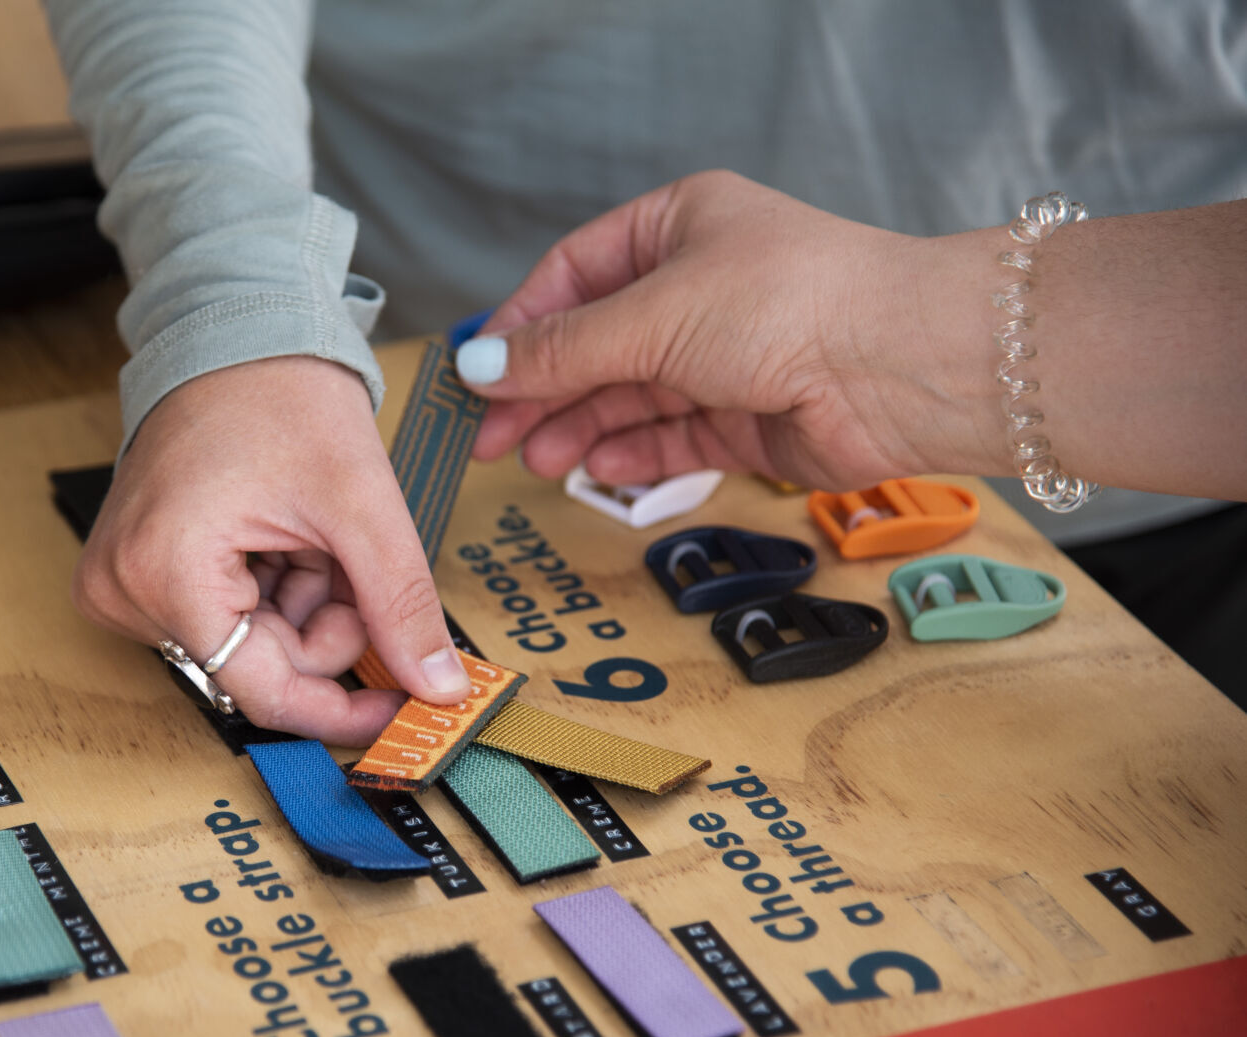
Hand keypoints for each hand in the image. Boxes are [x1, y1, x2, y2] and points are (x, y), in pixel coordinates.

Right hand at [72, 356, 470, 744]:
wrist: (234, 329)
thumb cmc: (279, 392)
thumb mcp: (359, 504)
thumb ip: (400, 603)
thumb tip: (439, 688)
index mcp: (163, 575)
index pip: (262, 691)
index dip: (341, 708)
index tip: (399, 708)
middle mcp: (124, 591)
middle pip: (259, 666)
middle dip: (324, 623)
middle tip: (345, 556)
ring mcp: (121, 583)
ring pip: (250, 645)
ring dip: (302, 603)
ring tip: (309, 532)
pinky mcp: (134, 574)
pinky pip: (226, 617)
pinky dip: (274, 589)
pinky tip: (281, 535)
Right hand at [460, 170, 999, 489]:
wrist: (901, 366)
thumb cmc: (793, 301)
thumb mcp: (653, 315)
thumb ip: (562, 349)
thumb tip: (480, 365)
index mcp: (679, 226)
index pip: (574, 275)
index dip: (521, 327)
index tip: (477, 374)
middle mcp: (701, 286)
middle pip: (596, 343)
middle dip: (543, 390)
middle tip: (492, 436)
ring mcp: (725, 354)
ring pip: (630, 395)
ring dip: (580, 427)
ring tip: (539, 462)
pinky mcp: (747, 418)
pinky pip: (672, 436)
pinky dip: (632, 452)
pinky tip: (598, 468)